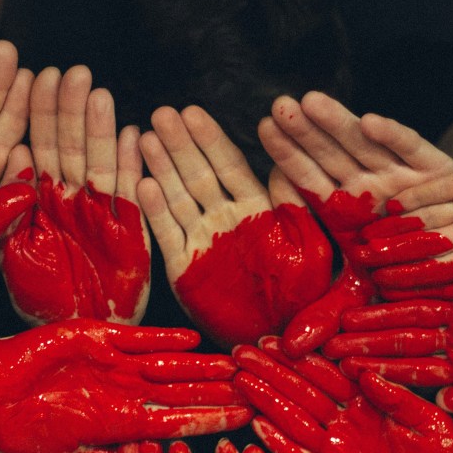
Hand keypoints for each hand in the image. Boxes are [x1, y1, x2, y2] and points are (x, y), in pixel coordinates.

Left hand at [0, 66, 150, 324]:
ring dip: (98, 127)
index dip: (37, 113)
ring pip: (100, 161)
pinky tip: (132, 136)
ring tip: (94, 92)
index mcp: (42, 200)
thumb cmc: (41, 299)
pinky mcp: (130, 233)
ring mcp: (102, 213)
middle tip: (67, 73)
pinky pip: (131, 195)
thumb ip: (10, 207)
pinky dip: (132, 167)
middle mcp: (73, 200)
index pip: (39, 146)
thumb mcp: (14, 252)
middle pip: (71, 145)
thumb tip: (13, 151)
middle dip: (68, 109)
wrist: (74, 335)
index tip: (32, 78)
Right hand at [0, 318, 250, 452]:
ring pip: (168, 363)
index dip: (213, 419)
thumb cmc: (23, 431)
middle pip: (183, 391)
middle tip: (258, 389)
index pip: (179, 420)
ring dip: (201, 365)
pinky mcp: (96, 336)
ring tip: (236, 365)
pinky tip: (192, 341)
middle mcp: (125, 390)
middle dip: (220, 391)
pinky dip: (162, 339)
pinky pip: (136, 337)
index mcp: (122, 421)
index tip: (245, 420)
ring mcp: (114, 362)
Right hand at [138, 105, 332, 347]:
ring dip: (162, 167)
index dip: (210, 139)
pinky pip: (167, 234)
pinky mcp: (183, 268)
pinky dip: (155, 211)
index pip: (229, 165)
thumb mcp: (310, 249)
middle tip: (162, 113)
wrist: (277, 339)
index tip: (193, 112)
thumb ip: (295, 208)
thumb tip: (282, 166)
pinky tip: (142, 185)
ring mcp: (201, 242)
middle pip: (198, 174)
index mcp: (256, 211)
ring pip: (178, 197)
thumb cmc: (301, 297)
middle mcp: (225, 220)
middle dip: (180, 143)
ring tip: (146, 137)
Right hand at [234, 339, 452, 452]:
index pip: (330, 374)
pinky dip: (279, 445)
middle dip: (272, 374)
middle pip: (303, 393)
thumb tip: (365, 371)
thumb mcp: (432, 425)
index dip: (301, 358)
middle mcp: (347, 425)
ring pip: (295, 421)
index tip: (274, 341)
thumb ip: (399, 398)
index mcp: (371, 405)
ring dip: (267, 402)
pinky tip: (258, 427)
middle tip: (241, 355)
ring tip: (240, 382)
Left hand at [259, 92, 452, 354]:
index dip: (290, 159)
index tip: (263, 132)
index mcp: (351, 217)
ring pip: (366, 146)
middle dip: (305, 132)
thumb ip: (329, 317)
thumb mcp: (364, 306)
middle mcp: (373, 193)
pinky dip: (393, 138)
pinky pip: (414, 154)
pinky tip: (368, 120)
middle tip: (276, 108)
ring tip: (306, 102)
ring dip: (338, 123)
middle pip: (332, 156)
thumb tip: (286, 347)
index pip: (313, 184)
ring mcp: (404, 179)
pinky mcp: (440, 171)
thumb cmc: (418, 283)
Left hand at [324, 285, 452, 417]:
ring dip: (386, 307)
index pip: (414, 374)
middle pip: (407, 339)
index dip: (380, 371)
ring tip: (350, 306)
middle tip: (331, 338)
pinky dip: (422, 273)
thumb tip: (446, 402)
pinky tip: (391, 269)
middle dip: (369, 339)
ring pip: (420, 306)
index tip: (347, 370)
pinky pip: (450, 276)